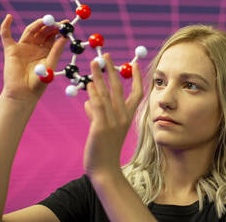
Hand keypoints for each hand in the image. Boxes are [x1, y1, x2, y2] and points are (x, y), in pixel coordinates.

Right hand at [0, 14, 67, 102]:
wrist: (23, 94)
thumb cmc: (38, 84)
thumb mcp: (50, 65)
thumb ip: (56, 51)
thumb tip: (65, 37)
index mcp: (47, 51)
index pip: (53, 36)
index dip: (59, 29)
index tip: (66, 23)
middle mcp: (35, 47)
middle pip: (42, 31)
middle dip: (49, 25)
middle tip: (56, 21)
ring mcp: (23, 47)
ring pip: (30, 31)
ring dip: (37, 24)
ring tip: (44, 20)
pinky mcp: (11, 50)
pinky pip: (6, 36)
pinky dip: (6, 26)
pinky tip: (8, 17)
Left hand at [83, 54, 142, 177]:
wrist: (105, 169)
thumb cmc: (104, 149)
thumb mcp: (103, 129)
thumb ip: (96, 114)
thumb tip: (88, 102)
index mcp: (128, 117)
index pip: (137, 93)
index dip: (137, 78)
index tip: (135, 64)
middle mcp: (123, 117)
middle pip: (119, 88)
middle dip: (112, 69)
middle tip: (106, 55)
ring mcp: (113, 122)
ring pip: (106, 94)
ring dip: (99, 76)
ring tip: (94, 63)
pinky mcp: (101, 128)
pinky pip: (97, 106)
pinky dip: (93, 94)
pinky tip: (88, 85)